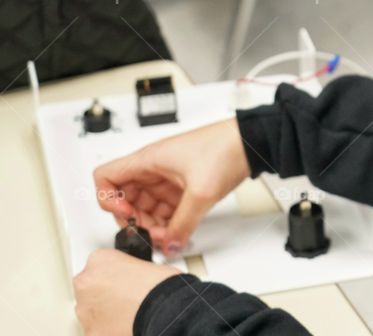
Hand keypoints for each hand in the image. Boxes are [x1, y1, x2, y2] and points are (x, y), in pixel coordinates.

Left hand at [73, 249, 179, 335]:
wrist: (163, 309)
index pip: (99, 264)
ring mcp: (85, 310)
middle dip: (104, 293)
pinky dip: (109, 329)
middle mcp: (86, 283)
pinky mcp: (92, 332)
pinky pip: (97, 330)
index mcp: (99, 259)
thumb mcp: (147, 263)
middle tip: (127, 296)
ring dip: (104, 312)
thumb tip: (134, 279)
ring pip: (90, 310)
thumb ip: (130, 270)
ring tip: (129, 313)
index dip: (114, 273)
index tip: (124, 279)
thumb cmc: (160, 284)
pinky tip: (126, 325)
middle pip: (90, 287)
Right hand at [94, 118, 250, 254]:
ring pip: (146, 206)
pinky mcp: (184, 185)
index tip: (126, 216)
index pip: (105, 178)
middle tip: (151, 235)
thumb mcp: (201, 193)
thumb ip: (182, 224)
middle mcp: (153, 168)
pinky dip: (168, 221)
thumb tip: (170, 244)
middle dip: (135, 220)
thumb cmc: (225, 149)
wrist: (251, 142)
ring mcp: (168, 177)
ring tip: (168, 237)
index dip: (108, 200)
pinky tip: (177, 232)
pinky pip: (166, 207)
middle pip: (126, 198)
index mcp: (148, 160)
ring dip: (152, 224)